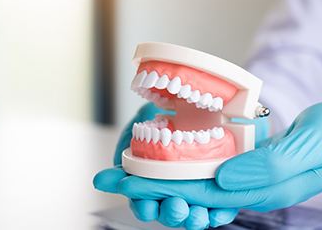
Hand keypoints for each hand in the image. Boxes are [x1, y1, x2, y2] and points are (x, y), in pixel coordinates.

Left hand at [95, 100, 321, 227]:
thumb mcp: (312, 147)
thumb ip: (268, 166)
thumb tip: (223, 175)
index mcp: (259, 189)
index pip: (196, 191)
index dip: (155, 185)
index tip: (120, 177)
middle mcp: (247, 188)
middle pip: (187, 188)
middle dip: (145, 182)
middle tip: (106, 173)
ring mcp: (247, 176)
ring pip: (194, 179)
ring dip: (158, 174)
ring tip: (124, 165)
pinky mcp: (250, 163)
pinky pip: (209, 165)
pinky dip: (182, 161)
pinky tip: (164, 154)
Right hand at [95, 104, 268, 228]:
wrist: (188, 104)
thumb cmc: (158, 122)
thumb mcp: (140, 136)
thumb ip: (124, 161)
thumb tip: (101, 181)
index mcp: (150, 185)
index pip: (146, 205)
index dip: (145, 208)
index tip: (147, 206)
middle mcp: (172, 192)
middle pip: (170, 212)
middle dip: (172, 214)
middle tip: (177, 207)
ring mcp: (195, 192)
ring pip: (193, 213)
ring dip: (195, 217)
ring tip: (197, 213)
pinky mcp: (218, 189)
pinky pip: (220, 206)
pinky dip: (219, 211)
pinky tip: (218, 210)